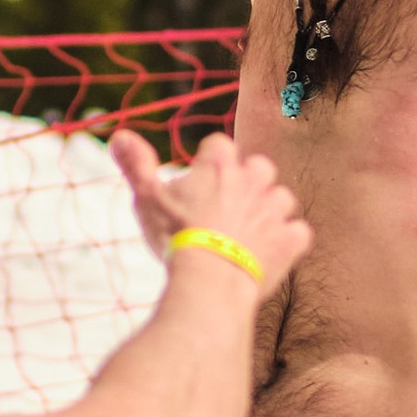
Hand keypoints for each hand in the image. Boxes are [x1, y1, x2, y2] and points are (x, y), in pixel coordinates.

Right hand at [109, 129, 308, 290]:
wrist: (208, 280)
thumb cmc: (175, 236)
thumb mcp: (146, 198)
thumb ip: (136, 164)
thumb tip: (119, 135)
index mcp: (220, 163)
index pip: (218, 147)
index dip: (208, 164)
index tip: (197, 186)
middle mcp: (254, 178)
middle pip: (258, 167)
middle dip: (246, 183)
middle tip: (224, 209)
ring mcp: (276, 209)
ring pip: (281, 198)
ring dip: (269, 211)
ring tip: (246, 234)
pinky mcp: (291, 239)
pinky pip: (298, 233)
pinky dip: (287, 241)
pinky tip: (268, 254)